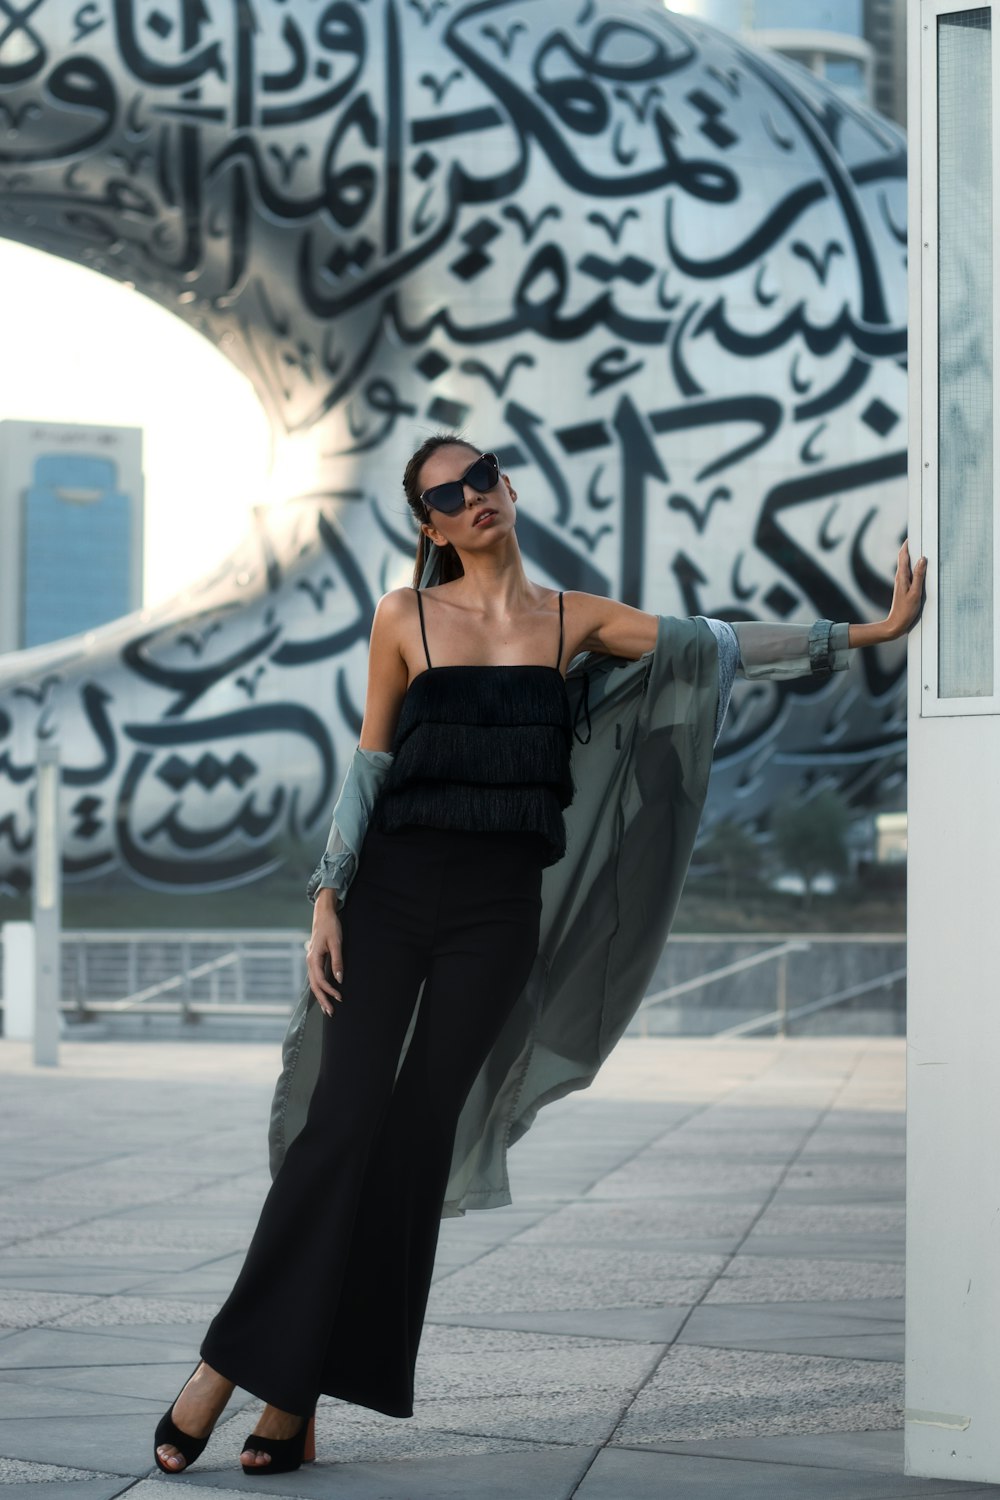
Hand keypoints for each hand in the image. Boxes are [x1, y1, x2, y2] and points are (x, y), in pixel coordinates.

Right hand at [307, 891, 342, 1016]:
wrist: (323, 914)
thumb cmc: (330, 927)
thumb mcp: (336, 943)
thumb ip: (338, 962)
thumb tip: (340, 979)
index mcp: (313, 958)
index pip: (320, 981)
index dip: (330, 991)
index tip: (340, 998)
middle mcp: (310, 961)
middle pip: (314, 985)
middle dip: (322, 999)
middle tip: (331, 1013)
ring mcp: (311, 961)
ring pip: (313, 983)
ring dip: (320, 995)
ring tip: (327, 1008)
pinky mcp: (314, 959)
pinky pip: (315, 977)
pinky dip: (319, 987)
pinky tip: (324, 993)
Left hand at [885, 539, 926, 638]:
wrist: (896, 624)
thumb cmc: (906, 610)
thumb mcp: (916, 592)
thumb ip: (919, 576)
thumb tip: (923, 559)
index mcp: (902, 576)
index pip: (903, 555)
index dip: (907, 544)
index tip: (912, 534)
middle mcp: (900, 577)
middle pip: (904, 558)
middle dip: (910, 547)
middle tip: (918, 537)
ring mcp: (901, 582)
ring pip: (906, 564)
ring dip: (912, 555)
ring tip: (920, 547)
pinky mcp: (904, 587)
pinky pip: (909, 572)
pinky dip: (913, 565)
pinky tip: (919, 566)